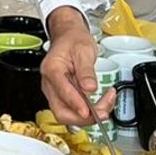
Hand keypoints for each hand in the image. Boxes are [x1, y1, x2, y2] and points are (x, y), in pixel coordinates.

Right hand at [39, 11, 106, 126]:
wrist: (68, 36)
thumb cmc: (73, 40)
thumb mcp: (84, 49)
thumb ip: (86, 71)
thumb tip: (89, 88)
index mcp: (52, 69)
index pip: (62, 91)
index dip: (75, 104)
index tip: (88, 111)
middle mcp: (50, 83)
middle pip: (61, 111)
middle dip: (83, 118)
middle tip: (102, 112)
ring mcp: (55, 92)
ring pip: (66, 115)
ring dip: (86, 118)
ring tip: (105, 107)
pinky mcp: (62, 96)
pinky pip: (72, 111)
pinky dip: (86, 113)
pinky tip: (99, 106)